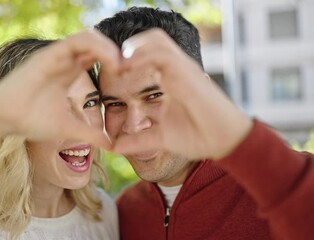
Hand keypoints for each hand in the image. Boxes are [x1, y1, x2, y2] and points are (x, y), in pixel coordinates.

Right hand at [0, 30, 120, 156]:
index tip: (130, 79)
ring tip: (124, 67)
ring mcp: (57, 54)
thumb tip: (111, 146)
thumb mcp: (68, 127)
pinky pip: (79, 41)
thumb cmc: (31, 121)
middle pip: (97, 44)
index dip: (117, 64)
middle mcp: (65, 59)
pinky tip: (112, 62)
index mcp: (69, 71)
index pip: (98, 57)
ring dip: (111, 49)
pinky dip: (99, 47)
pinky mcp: (50, 53)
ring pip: (90, 38)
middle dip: (117, 53)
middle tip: (132, 70)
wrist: (4, 119)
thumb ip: (91, 134)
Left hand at [113, 29, 251, 159]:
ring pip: (156, 41)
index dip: (127, 60)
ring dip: (134, 48)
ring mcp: (182, 69)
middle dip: (130, 47)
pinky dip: (143, 57)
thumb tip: (113, 147)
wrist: (224, 142)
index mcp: (170, 79)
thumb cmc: (197, 136)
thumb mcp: (159, 138)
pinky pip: (163, 54)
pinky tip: (128, 68)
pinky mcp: (187, 73)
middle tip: (112, 65)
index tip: (109, 73)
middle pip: (152, 40)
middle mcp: (176, 70)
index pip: (147, 57)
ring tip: (118, 66)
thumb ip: (136, 141)